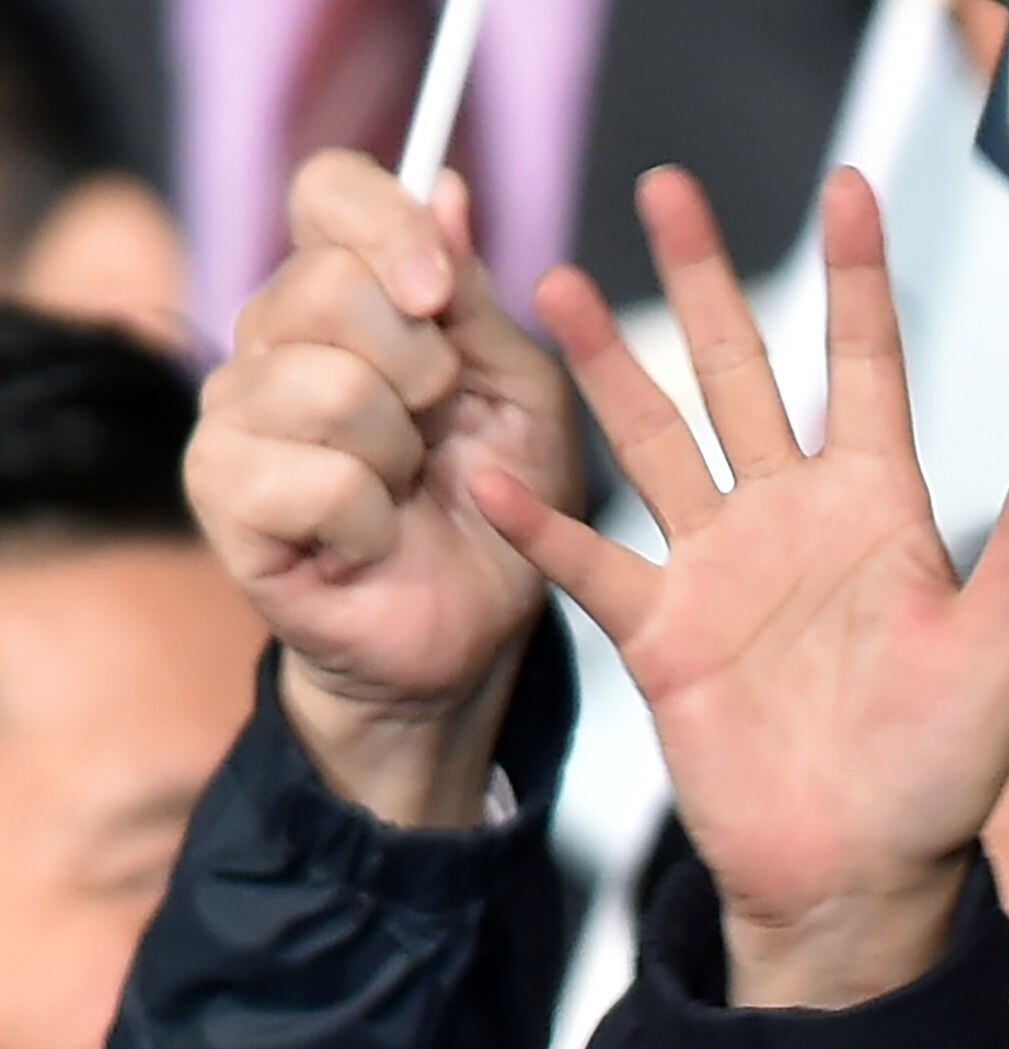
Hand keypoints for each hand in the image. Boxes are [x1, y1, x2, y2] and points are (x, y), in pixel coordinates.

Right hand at [188, 153, 581, 825]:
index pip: (329, 193)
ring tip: (405, 492)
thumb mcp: (521, 395)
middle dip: (423, 371)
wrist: (471, 633)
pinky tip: (373, 540)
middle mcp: (272, 338)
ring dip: (401, 456)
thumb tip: (442, 190)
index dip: (386, 225)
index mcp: (346, 296)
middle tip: (437, 431)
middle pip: (327, 289)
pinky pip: (314, 479)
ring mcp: (234, 414)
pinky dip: (373, 521)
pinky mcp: (222, 494)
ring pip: (328, 388)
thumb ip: (478, 301)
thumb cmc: (497, 508)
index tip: (440, 291)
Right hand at [481, 166, 1008, 1009]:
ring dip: (608, 364)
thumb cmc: (947, 773)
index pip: (869, 369)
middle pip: (742, 374)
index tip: (849, 187)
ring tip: (552, 276)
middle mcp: (794, 522)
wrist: (862, 875)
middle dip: (704, 282)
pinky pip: (589, 561)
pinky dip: (537, 518)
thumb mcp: (1005, 655)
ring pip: (655, 441)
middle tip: (669, 186)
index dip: (859, 280)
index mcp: (884, 514)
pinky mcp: (661, 634)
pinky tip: (485, 458)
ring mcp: (721, 571)